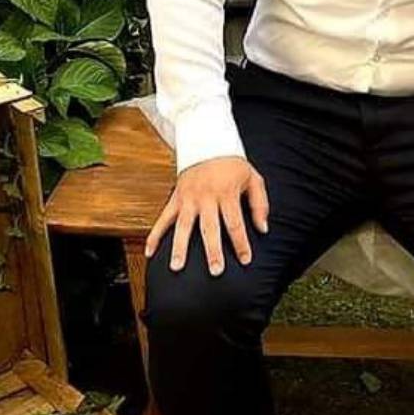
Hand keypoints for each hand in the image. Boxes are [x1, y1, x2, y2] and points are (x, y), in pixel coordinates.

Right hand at [144, 156, 269, 275]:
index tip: (245, 260)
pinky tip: (150, 252)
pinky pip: (163, 218)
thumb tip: (263, 229)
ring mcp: (188, 198)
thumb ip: (260, 204)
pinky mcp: (175, 198)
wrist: (208, 143)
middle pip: (209, 227)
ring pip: (182, 226)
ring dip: (179, 247)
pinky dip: (154, 235)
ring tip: (176, 267)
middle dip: (212, 250)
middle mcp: (206, 197)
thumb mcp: (253, 179)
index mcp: (227, 193)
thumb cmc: (233, 166)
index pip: (235, 222)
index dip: (241, 242)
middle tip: (215, 271)